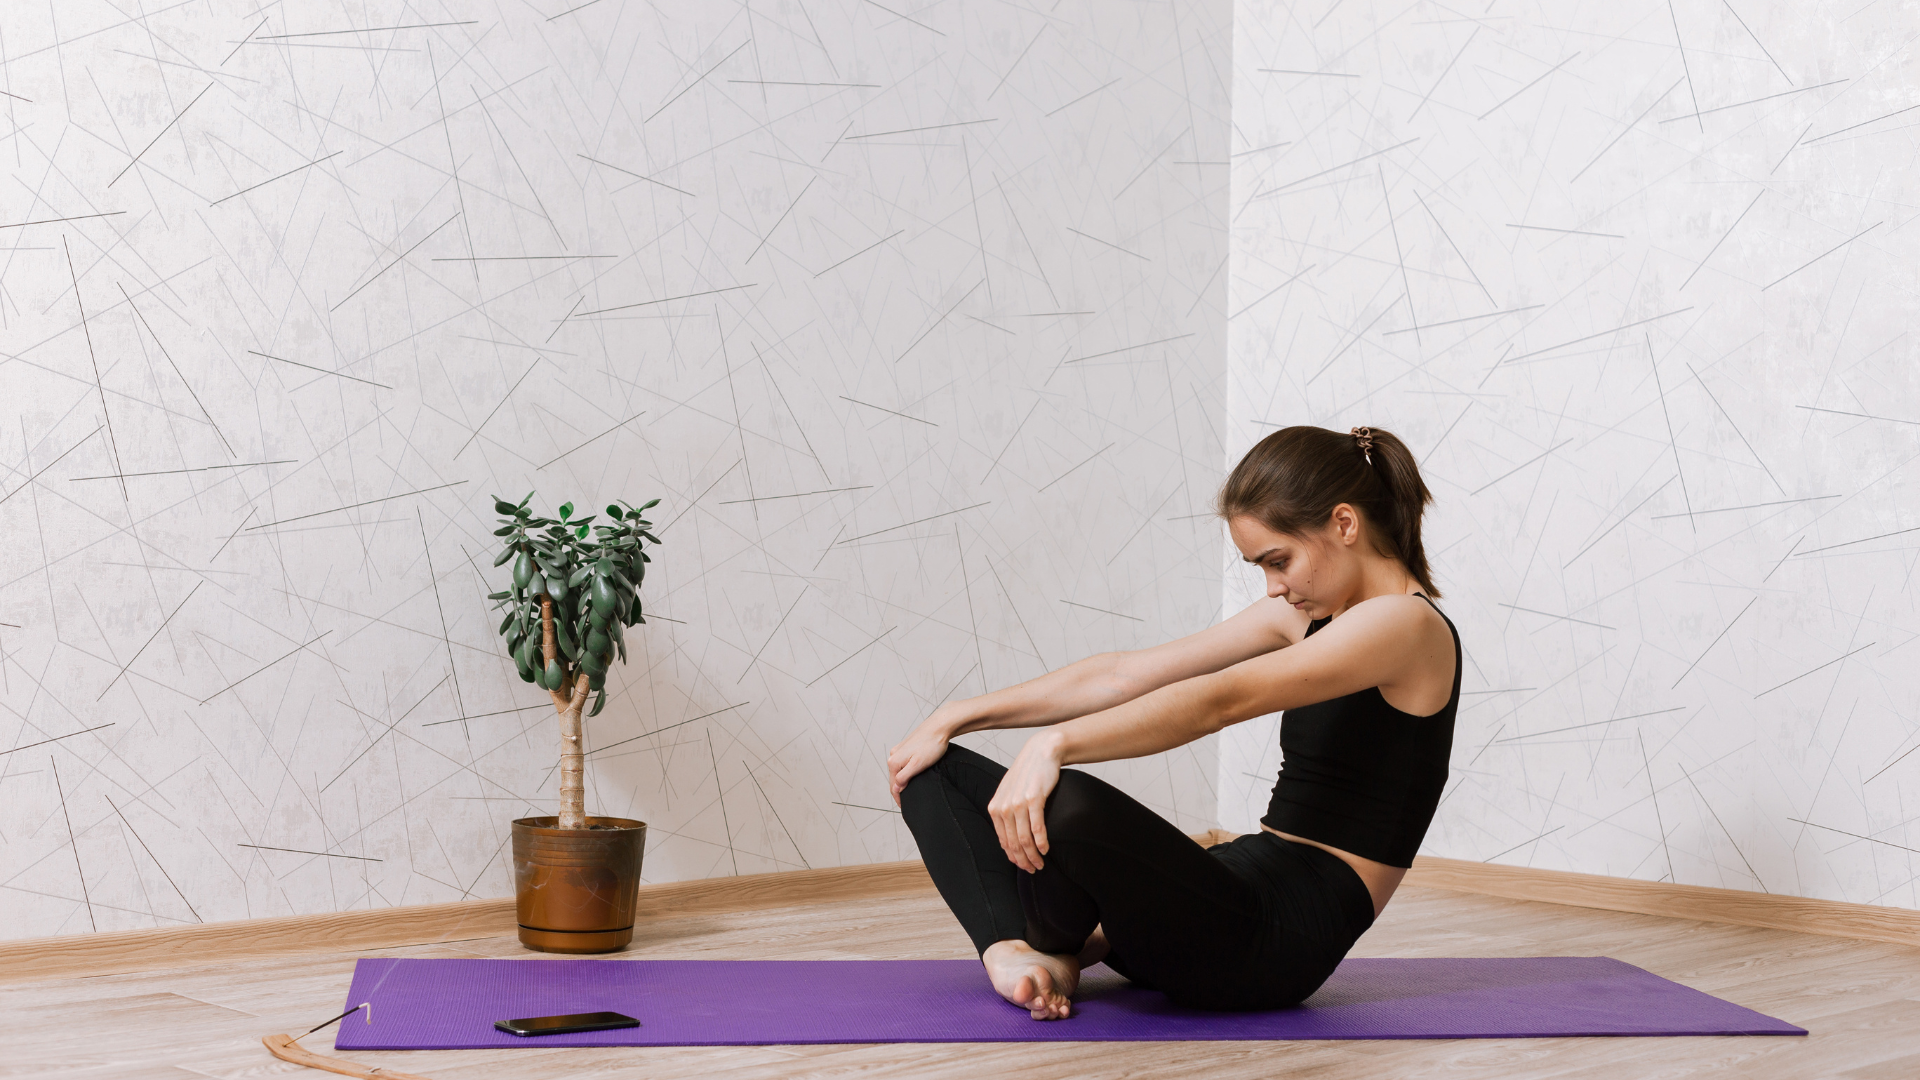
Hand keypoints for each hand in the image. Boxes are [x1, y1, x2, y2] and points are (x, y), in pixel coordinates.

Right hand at [887, 714, 955, 806]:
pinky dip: (907, 772)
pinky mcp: (907, 747)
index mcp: (894, 761)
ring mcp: (900, 750)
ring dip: (903, 781)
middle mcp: (894, 755)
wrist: (940, 726)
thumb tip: (895, 788)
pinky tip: (914, 775)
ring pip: (899, 770)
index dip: (899, 799)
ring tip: (911, 790)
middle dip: (900, 790)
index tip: (906, 807)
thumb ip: (904, 777)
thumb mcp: (917, 765)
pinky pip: (904, 763)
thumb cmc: (931, 745)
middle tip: (909, 801)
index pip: (893, 786)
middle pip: (894, 778)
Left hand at [988, 732, 1064, 871]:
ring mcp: (1018, 803)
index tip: (1023, 865)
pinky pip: (1037, 828)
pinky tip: (1046, 850)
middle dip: (1023, 861)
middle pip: (1013, 843)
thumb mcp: (1009, 792)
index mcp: (995, 807)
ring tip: (1041, 863)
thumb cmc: (1027, 774)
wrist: (1041, 752)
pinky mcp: (1033, 799)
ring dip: (1033, 855)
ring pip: (1024, 839)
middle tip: (1034, 869)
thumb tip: (1010, 836)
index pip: (1003, 841)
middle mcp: (1003, 807)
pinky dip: (1041, 842)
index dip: (1013, 857)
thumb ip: (1005, 811)